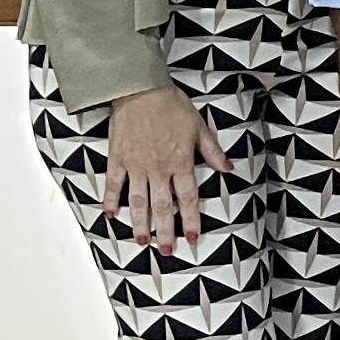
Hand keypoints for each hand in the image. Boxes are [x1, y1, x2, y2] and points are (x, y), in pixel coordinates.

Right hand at [101, 86, 226, 253]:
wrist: (140, 89)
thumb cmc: (170, 105)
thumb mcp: (199, 127)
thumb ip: (211, 151)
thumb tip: (227, 168)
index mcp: (181, 162)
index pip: (188, 198)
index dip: (191, 220)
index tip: (192, 238)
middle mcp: (158, 168)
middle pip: (164, 207)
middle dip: (166, 231)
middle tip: (167, 251)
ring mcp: (136, 165)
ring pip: (139, 201)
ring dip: (141, 223)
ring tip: (142, 241)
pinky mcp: (118, 158)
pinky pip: (114, 184)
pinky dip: (112, 200)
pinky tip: (112, 215)